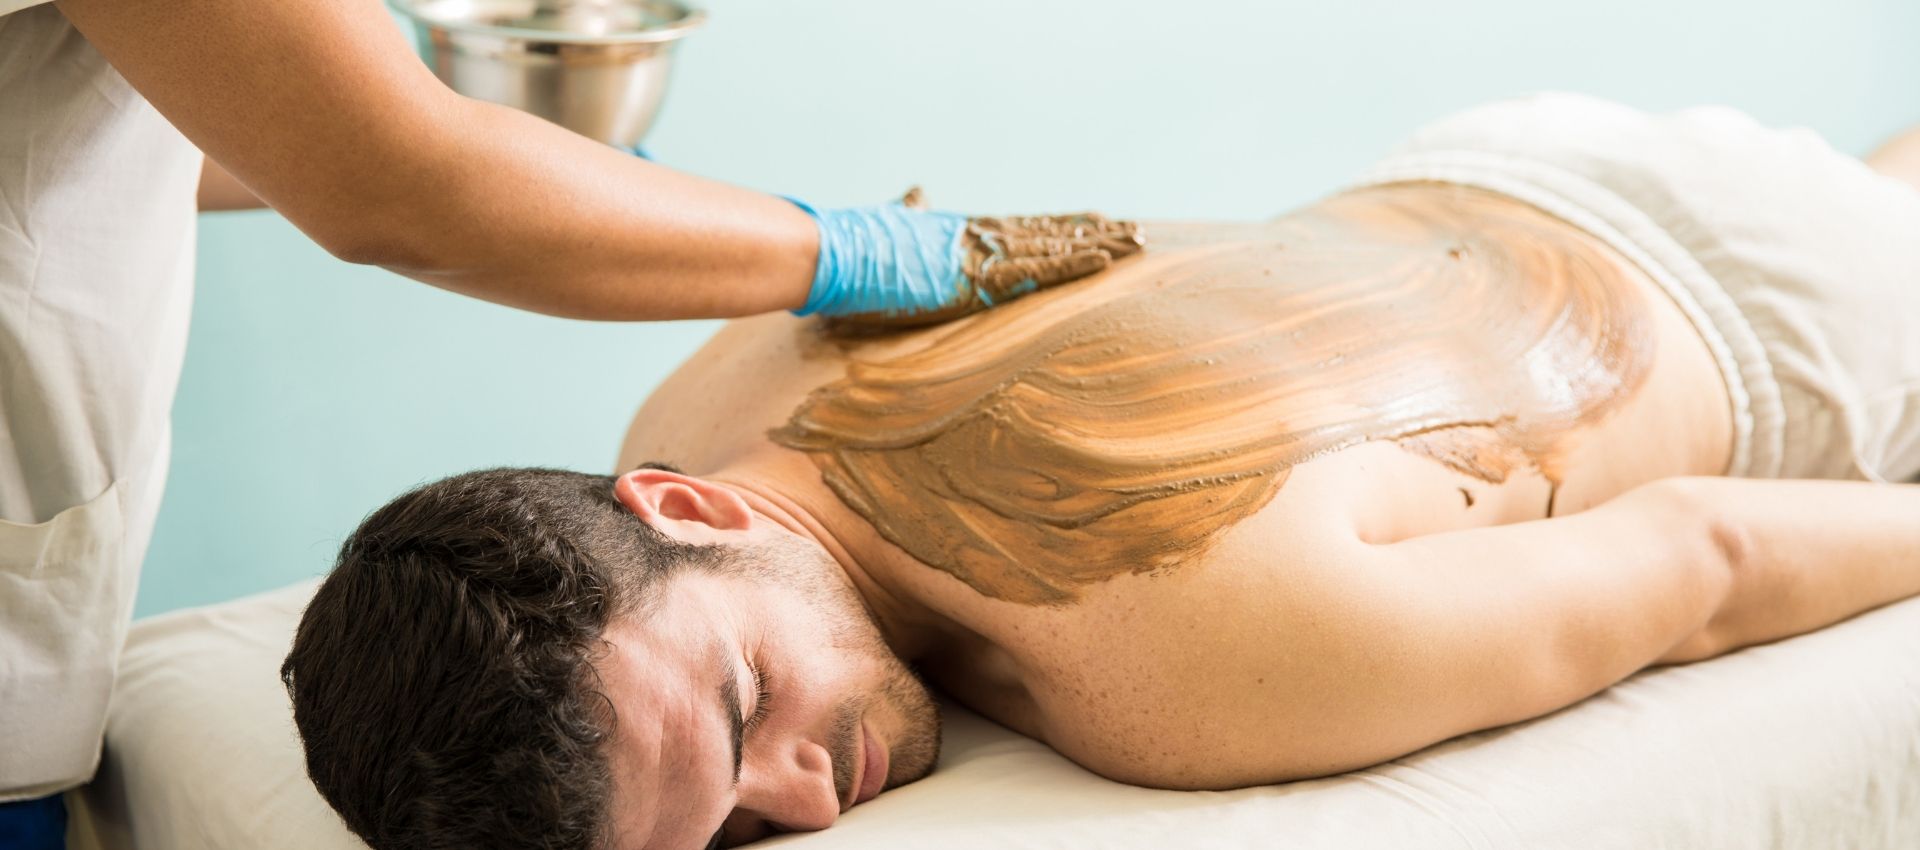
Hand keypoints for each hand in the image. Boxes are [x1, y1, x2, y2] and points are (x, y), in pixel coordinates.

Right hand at [792, 188, 1144, 327]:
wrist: (835, 254)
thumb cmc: (855, 246)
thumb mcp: (892, 223)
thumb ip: (909, 209)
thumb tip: (916, 189)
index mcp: (964, 231)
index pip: (1026, 227)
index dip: (1065, 226)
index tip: (1098, 221)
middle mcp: (980, 236)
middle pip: (1050, 233)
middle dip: (1094, 234)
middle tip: (1136, 232)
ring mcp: (982, 256)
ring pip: (1054, 248)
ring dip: (1098, 247)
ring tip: (1136, 244)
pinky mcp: (978, 279)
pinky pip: (1037, 273)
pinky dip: (1072, 266)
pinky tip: (1103, 261)